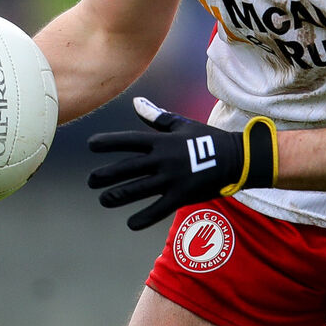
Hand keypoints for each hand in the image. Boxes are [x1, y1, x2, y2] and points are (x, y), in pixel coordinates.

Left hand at [87, 97, 276, 230]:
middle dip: (106, 175)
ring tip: (103, 199)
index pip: (129, 140)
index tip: (90, 145)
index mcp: (162, 141)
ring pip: (137, 189)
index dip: (108, 142)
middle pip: (127, 168)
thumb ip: (156, 116)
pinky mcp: (181, 196)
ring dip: (117, 196)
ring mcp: (172, 179)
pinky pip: (158, 210)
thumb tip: (135, 102)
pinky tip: (130, 223)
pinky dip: (143, 218)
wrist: (235, 158)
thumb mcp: (181, 124)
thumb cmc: (205, 139)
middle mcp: (163, 159)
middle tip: (90, 180)